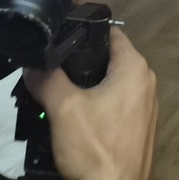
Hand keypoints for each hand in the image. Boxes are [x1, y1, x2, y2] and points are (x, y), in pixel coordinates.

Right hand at [23, 27, 156, 179]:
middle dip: (81, 63)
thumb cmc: (94, 148)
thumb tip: (33, 64)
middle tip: (53, 70)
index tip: (62, 35)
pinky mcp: (138, 128)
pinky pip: (115, 106)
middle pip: (109, 59)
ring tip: (59, 95)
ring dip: (87, 88)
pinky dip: (97, 107)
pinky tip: (76, 119)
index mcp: (135, 68)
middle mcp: (146, 82)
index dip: (85, 31)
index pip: (110, 33)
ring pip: (110, 84)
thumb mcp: (63, 109)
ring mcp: (145, 107)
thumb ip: (47, 79)